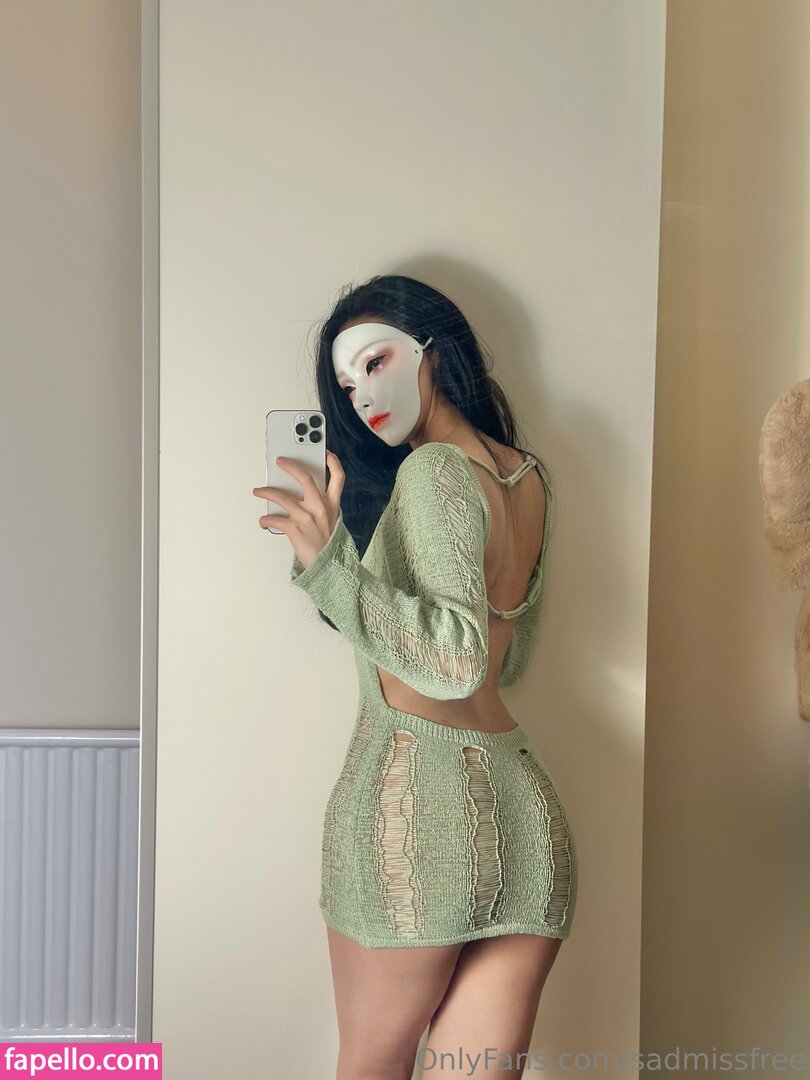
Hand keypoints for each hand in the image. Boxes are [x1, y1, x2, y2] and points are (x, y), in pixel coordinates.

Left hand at [252, 450, 344, 570]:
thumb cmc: (328, 546)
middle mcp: (320, 508)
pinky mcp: (294, 529)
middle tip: (280, 461)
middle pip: (305, 478)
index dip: (332, 461)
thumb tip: (300, 495)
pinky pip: (274, 519)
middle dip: (291, 466)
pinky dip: (265, 519)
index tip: (324, 452)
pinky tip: (263, 521)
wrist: (329, 569)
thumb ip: (320, 507)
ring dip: (266, 492)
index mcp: (333, 505)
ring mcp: (307, 517)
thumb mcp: (332, 522)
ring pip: (282, 496)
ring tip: (258, 491)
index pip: (338, 477)